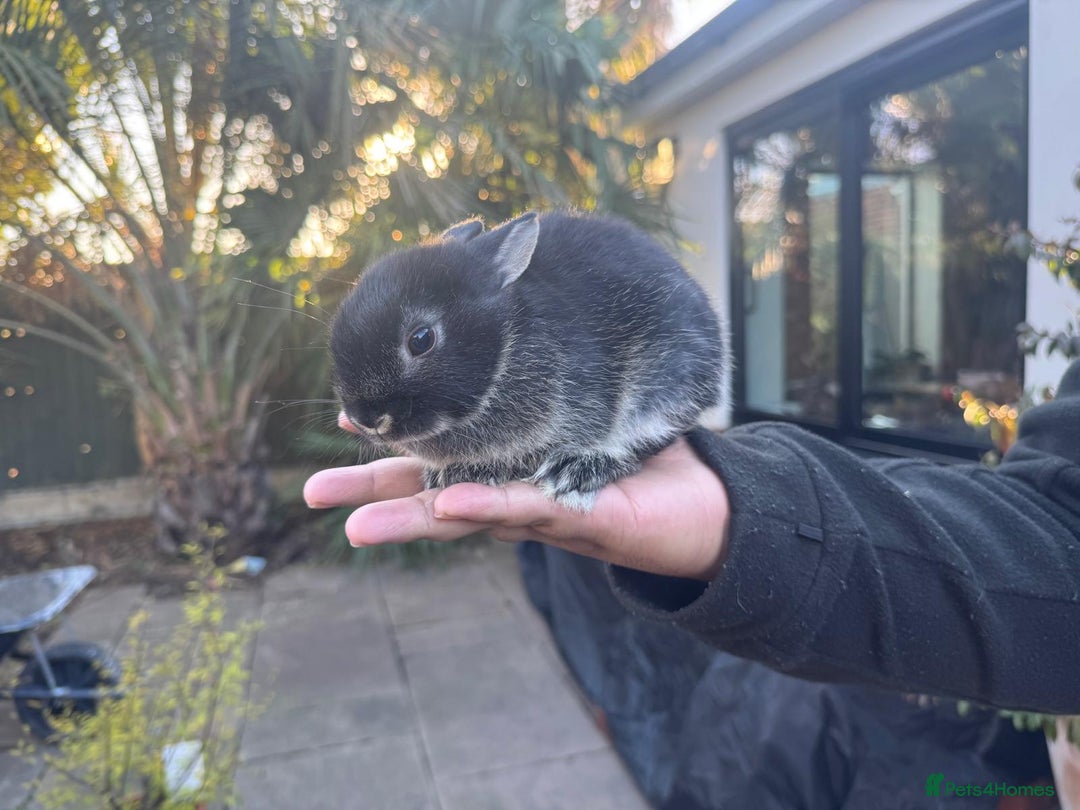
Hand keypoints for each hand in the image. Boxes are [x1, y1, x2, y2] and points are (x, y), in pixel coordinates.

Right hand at [302, 412, 730, 580]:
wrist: (700, 504)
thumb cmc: (640, 460)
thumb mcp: (586, 413)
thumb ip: (550, 383)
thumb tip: (521, 322)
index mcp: (509, 472)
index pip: (438, 458)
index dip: (393, 442)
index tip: (346, 422)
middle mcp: (515, 499)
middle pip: (433, 497)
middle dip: (375, 496)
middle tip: (312, 495)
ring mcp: (543, 514)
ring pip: (468, 518)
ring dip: (411, 519)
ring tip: (356, 525)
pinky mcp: (583, 518)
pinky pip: (531, 510)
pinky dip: (488, 508)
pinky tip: (448, 504)